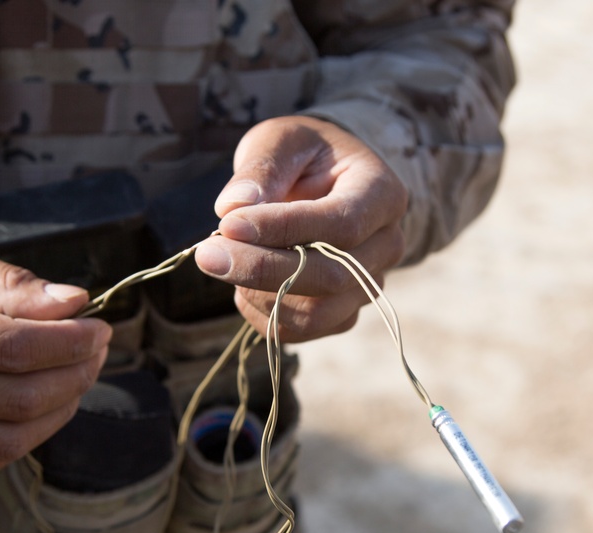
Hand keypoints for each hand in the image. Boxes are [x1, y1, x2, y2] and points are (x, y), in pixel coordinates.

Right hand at [0, 239, 110, 474]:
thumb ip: (7, 284)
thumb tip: (75, 304)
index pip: (13, 350)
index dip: (71, 343)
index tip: (99, 326)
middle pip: (15, 401)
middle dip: (74, 376)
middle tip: (95, 348)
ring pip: (5, 442)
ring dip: (58, 411)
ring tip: (75, 375)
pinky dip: (24, 437)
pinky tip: (40, 403)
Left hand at [194, 116, 407, 341]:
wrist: (320, 181)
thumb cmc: (301, 155)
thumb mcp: (281, 140)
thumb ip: (261, 167)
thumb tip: (232, 207)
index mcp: (382, 193)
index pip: (340, 224)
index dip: (283, 229)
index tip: (229, 225)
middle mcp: (385, 245)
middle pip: (331, 276)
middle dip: (261, 269)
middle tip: (207, 253)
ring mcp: (368, 284)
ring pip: (316, 314)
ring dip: (258, 294)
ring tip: (225, 261)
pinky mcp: (343, 312)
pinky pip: (301, 331)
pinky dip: (262, 314)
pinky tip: (241, 285)